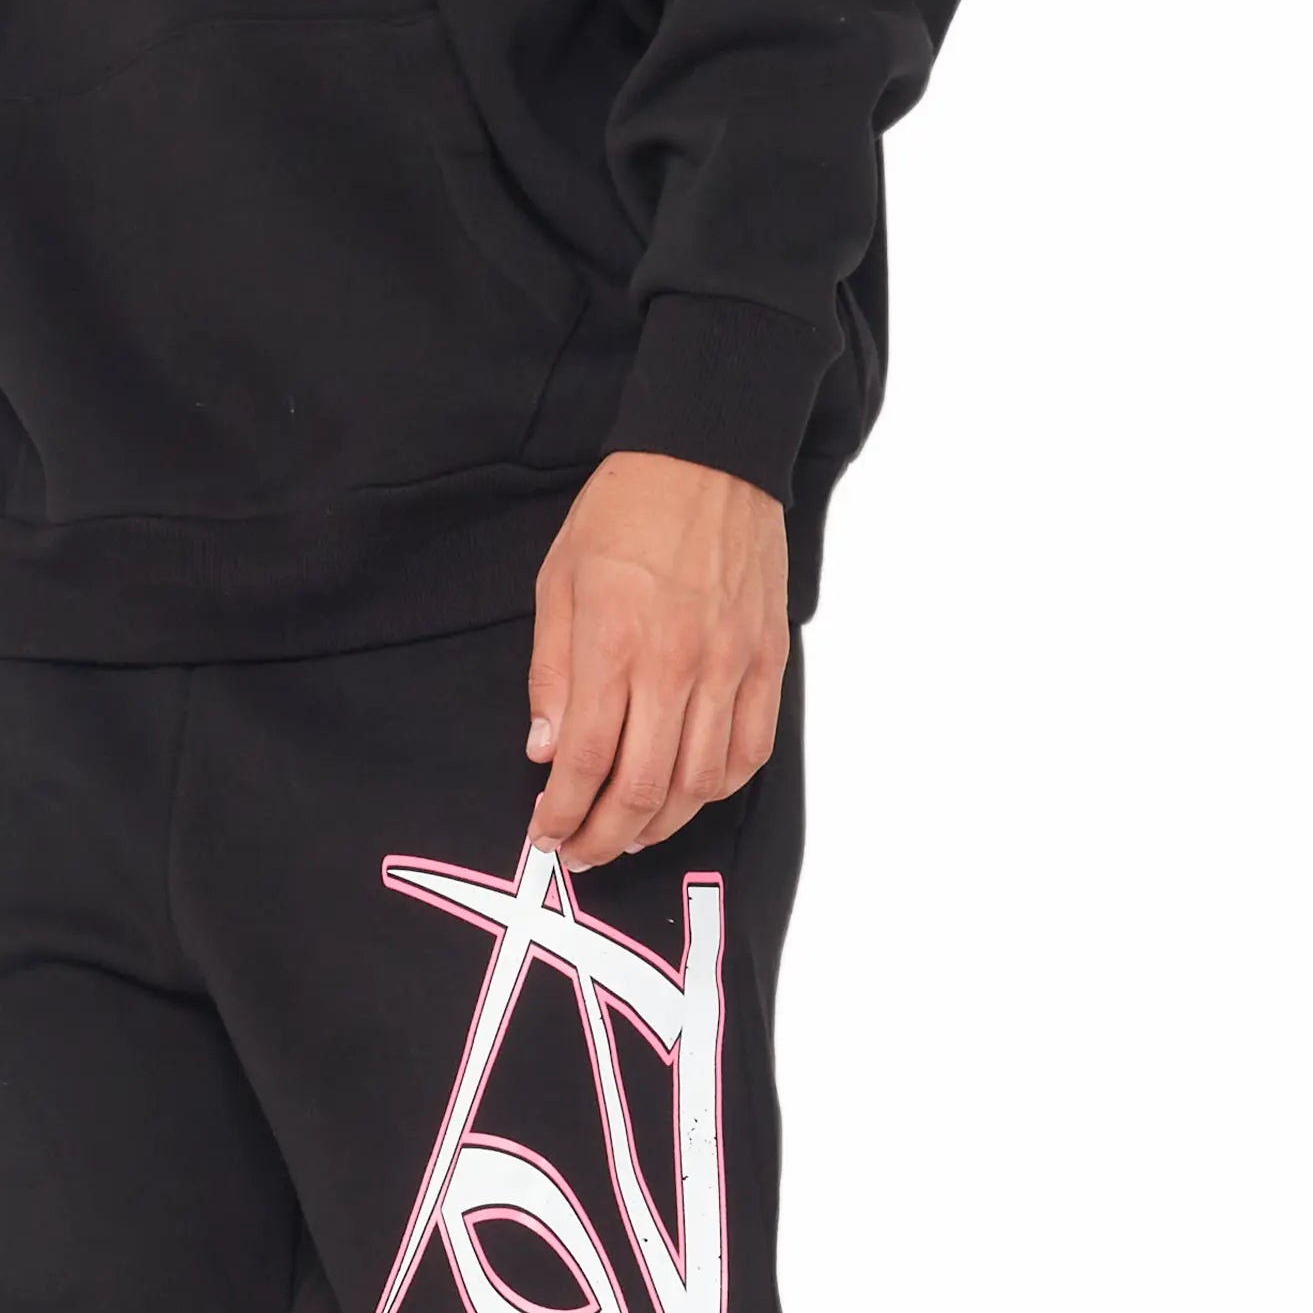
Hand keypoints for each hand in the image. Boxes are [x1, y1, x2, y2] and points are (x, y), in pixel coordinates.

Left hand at [526, 452, 788, 871]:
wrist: (709, 458)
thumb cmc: (623, 514)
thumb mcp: (558, 582)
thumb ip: (551, 673)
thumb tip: (546, 750)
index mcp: (614, 644)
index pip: (586, 760)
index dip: (562, 814)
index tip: (545, 834)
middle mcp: (676, 665)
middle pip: (642, 789)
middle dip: (604, 838)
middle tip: (581, 854)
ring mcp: (729, 667)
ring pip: (699, 783)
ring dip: (659, 825)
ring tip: (629, 834)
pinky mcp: (767, 661)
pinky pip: (751, 751)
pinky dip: (718, 788)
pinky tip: (689, 794)